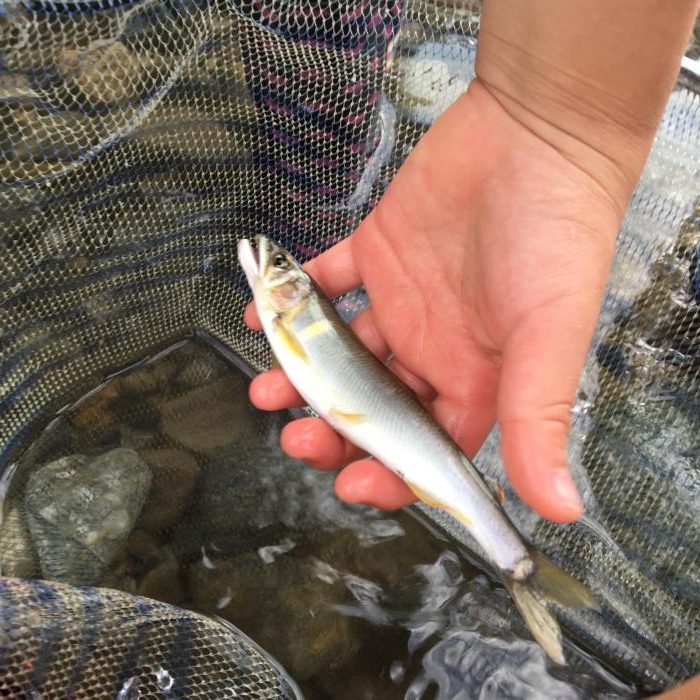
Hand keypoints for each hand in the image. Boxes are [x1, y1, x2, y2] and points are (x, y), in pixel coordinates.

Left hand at [245, 80, 624, 522]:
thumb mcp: (547, 338)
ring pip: (344, 352)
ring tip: (265, 388)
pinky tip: (258, 313)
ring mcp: (401, 302)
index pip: (429, 445)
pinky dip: (293, 297)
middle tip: (299, 437)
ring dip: (303, 371)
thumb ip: (540, 419)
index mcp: (476, 379)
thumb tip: (562, 511)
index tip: (352, 484)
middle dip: (335, 428)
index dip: (392, 472)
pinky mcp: (377, 253)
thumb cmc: (555, 239)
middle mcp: (435, 348)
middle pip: (376, 405)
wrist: (534, 137)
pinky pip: (326, 282)